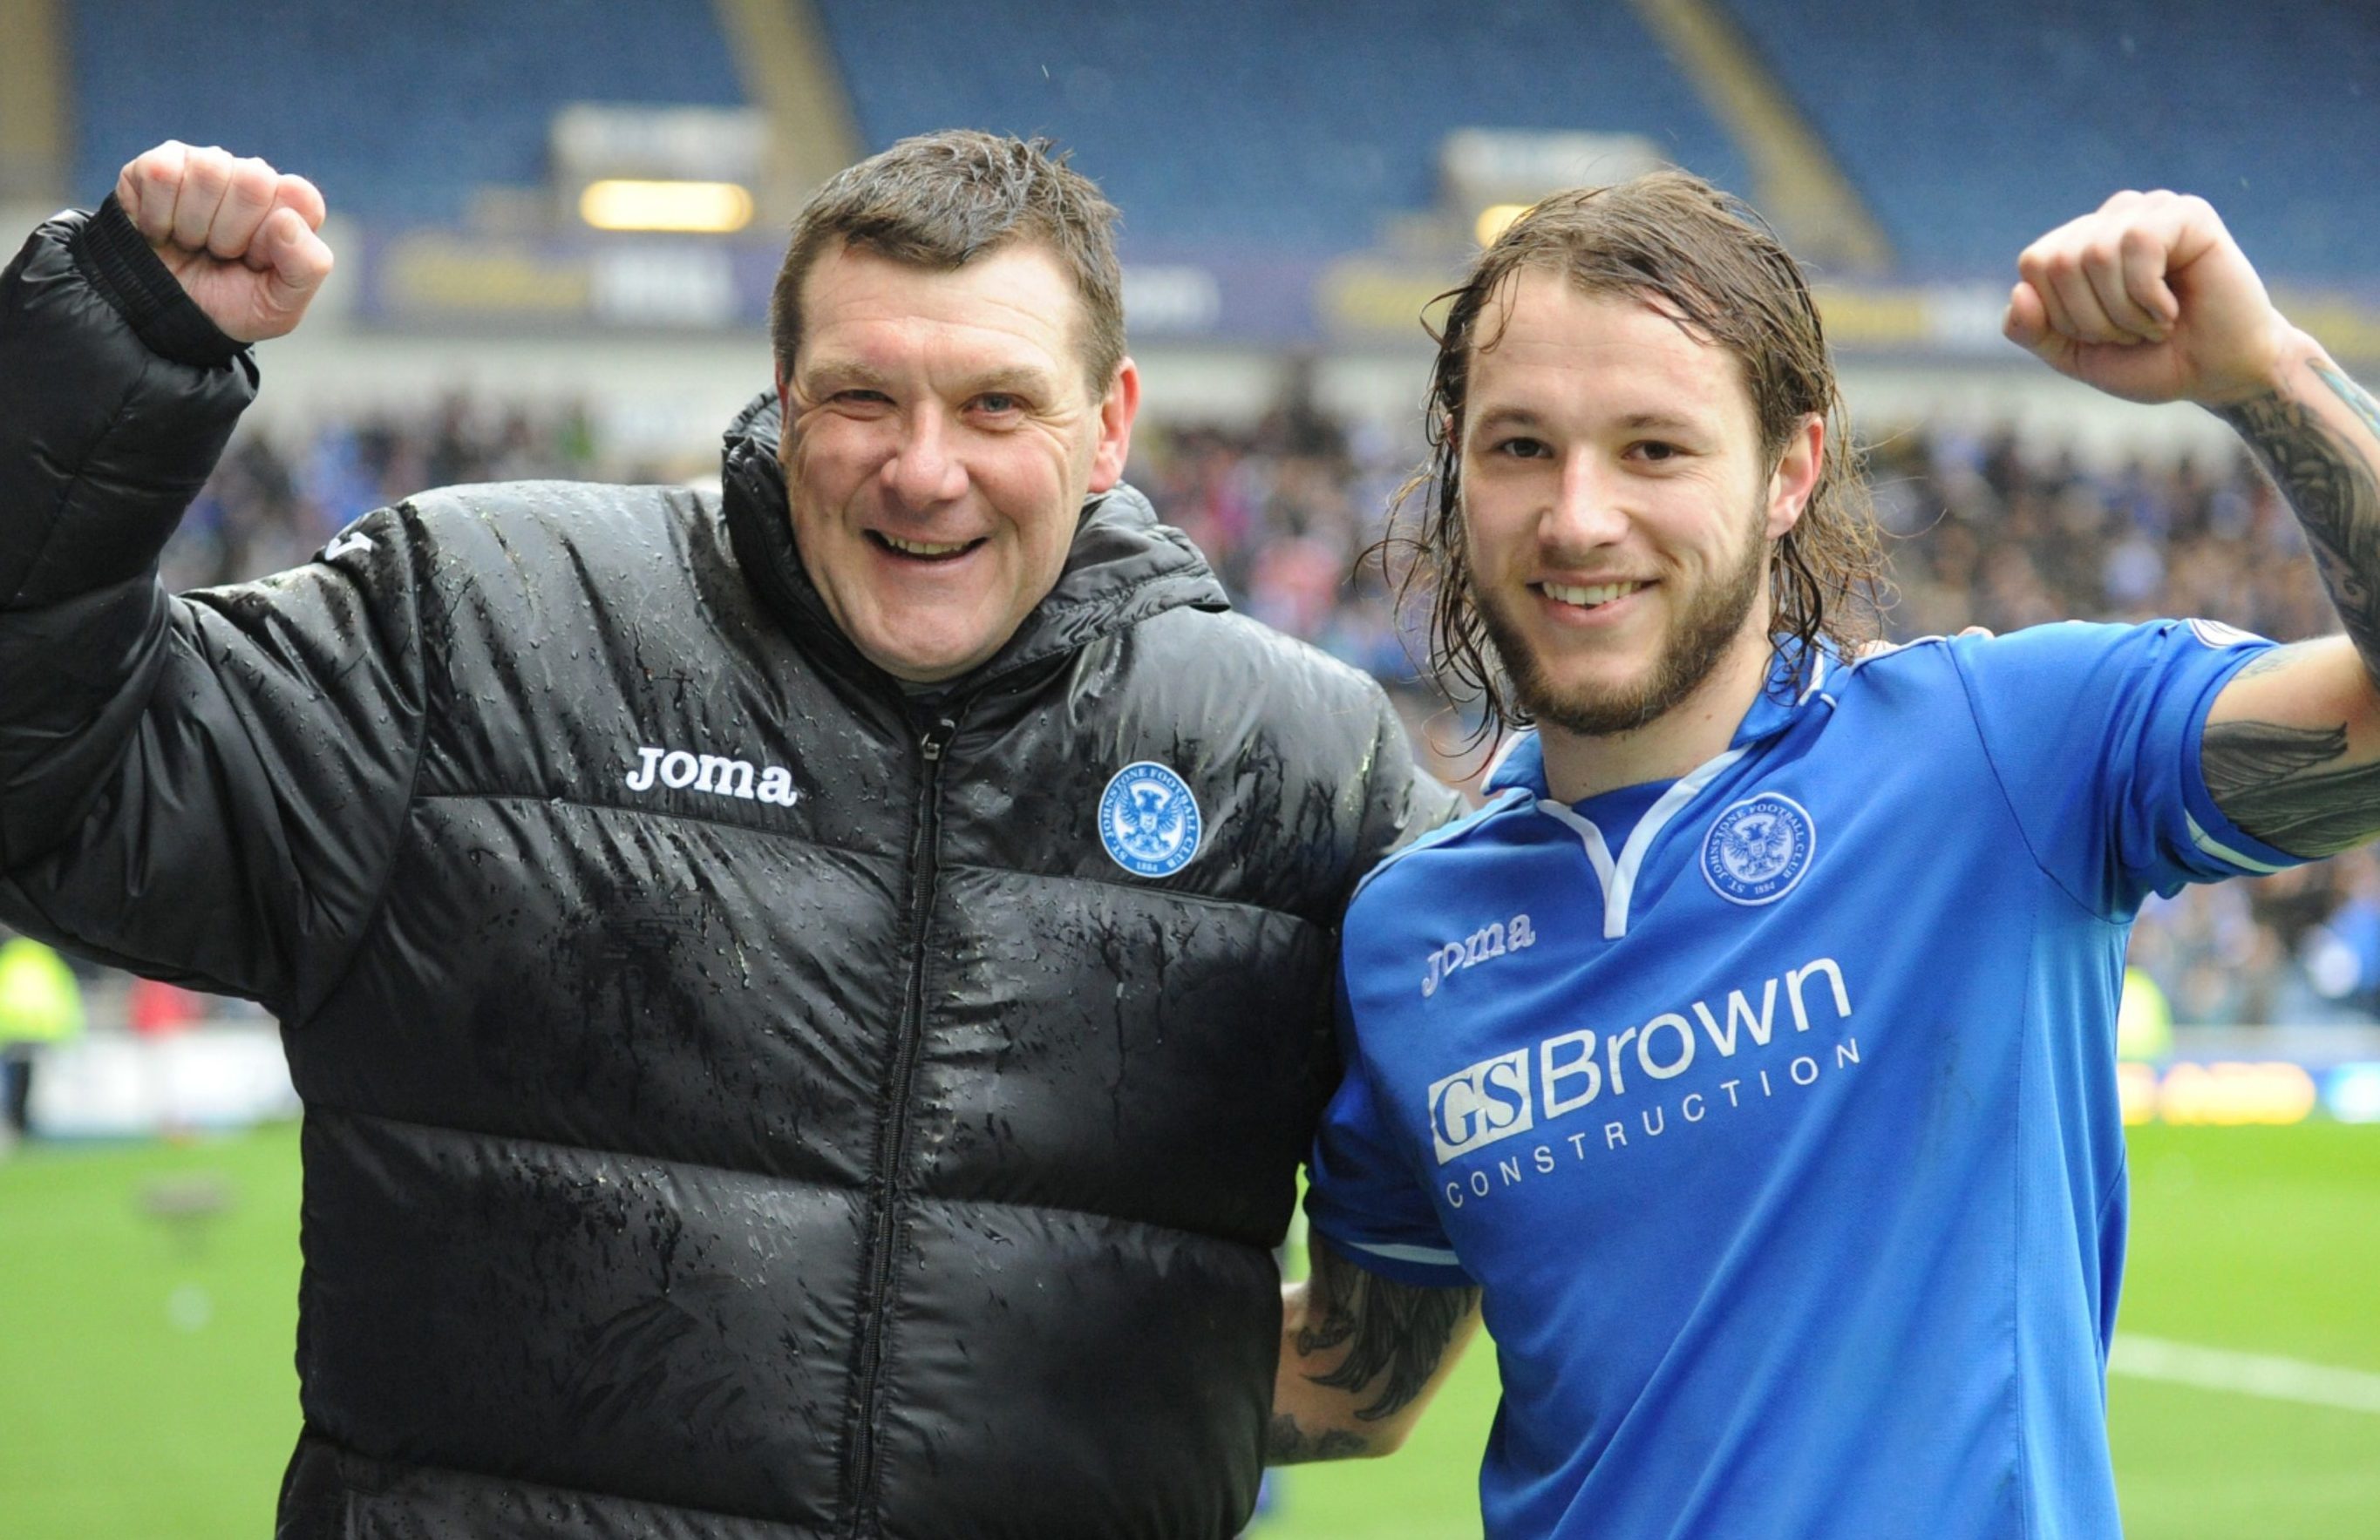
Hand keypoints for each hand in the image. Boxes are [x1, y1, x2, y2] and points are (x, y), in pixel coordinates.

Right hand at [115, 142, 333, 343]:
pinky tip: (161, 231)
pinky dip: (158, 216)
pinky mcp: (157, 165)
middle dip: (232, 233)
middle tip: (220, 254)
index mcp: (290, 206)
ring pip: (208, 170)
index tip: (256, 261)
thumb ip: (307, 266)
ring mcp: (204, 166)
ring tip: (192, 243)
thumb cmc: (229, 306)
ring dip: (193, 225)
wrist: (166, 320)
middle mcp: (251, 176)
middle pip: (255, 179)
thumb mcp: (280, 305)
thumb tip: (286, 219)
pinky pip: (162, 173)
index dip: (273, 238)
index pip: (301, 196)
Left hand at [2003, 190, 2294, 407]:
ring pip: (2095, 254)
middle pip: (2059, 260)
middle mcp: (2112, 218)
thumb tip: (2019, 293)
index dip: (2059, 314)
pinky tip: (2172, 309)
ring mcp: (2151, 211)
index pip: (2034, 264)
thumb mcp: (2073, 355)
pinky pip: (2139, 245)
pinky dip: (2148, 295)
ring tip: (2155, 322)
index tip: (2100, 334)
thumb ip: (2032, 330)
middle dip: (2091, 317)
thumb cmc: (2148, 360)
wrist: (2216, 374)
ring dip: (2123, 311)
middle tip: (2131, 332)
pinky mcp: (2188, 213)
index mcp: (2079, 244)